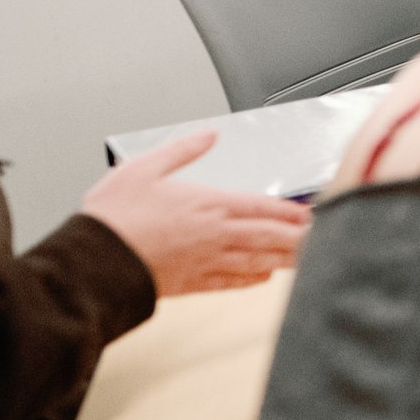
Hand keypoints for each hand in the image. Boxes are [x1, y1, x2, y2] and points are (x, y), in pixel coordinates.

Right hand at [82, 131, 308, 296]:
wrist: (93, 261)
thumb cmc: (112, 216)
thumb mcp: (143, 167)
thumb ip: (182, 150)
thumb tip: (208, 134)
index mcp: (209, 205)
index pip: (264, 207)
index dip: (293, 211)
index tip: (314, 212)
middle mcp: (215, 235)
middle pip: (271, 236)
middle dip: (301, 237)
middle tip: (326, 236)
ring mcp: (206, 262)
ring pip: (259, 261)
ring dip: (286, 259)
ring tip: (309, 258)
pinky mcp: (192, 284)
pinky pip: (233, 283)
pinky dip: (254, 279)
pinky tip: (264, 276)